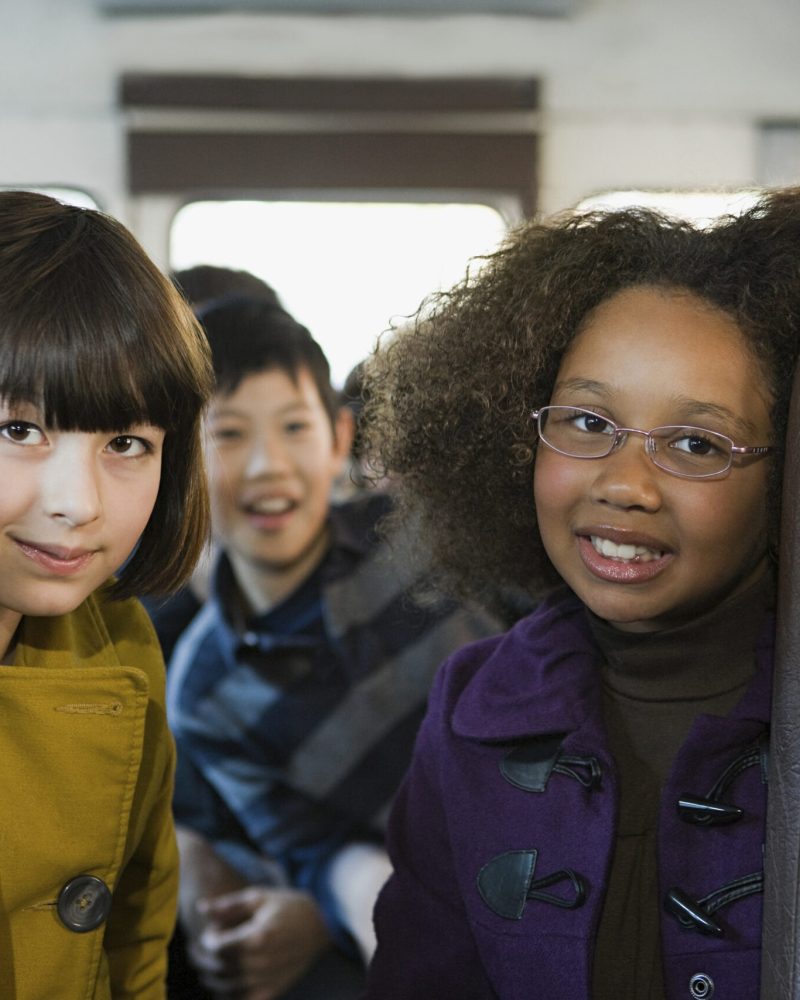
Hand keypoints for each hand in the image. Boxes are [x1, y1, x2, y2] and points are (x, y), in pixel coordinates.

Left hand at [189, 885, 331, 999]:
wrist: (321, 925)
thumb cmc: (287, 907)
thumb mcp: (259, 898)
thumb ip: (228, 905)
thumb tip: (201, 908)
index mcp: (259, 937)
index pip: (218, 948)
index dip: (208, 941)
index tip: (211, 932)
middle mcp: (263, 962)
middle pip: (221, 968)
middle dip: (207, 958)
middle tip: (207, 946)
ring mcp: (268, 980)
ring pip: (227, 987)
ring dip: (214, 976)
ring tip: (214, 961)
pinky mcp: (273, 990)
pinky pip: (242, 999)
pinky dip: (229, 993)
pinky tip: (228, 979)